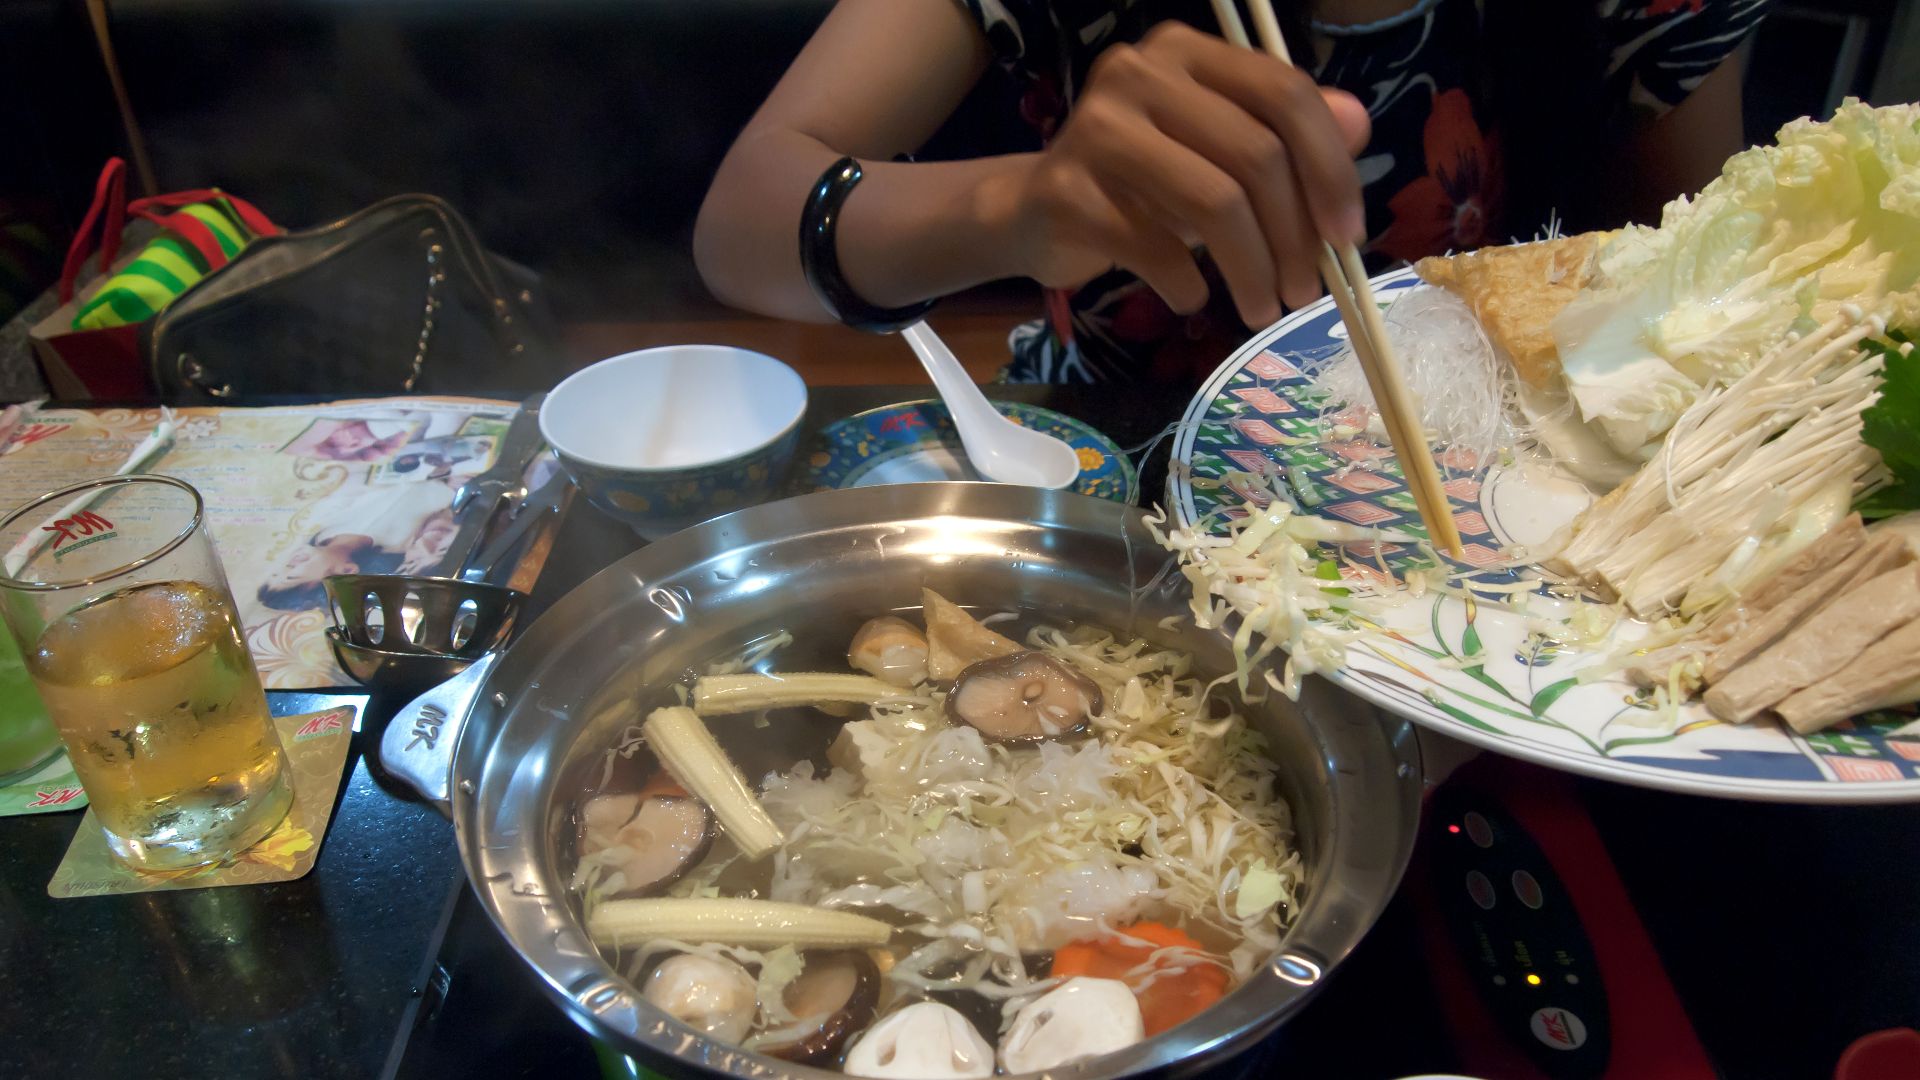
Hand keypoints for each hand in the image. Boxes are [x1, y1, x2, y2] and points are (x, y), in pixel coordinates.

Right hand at [996, 22, 1369, 326]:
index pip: (1283, 93)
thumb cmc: (1140, 182)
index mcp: (1186, 52)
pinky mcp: (1067, 191)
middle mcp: (1139, 73)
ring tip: (1260, 307)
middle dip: (1294, 236)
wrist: (1033, 210)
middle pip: (1255, 155)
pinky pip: (1157, 249)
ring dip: (1251, 271)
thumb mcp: (1217, 152)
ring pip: (1214, 203)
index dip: (1329, 167)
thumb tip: (1359, 124)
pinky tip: (1190, 299)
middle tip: (1304, 290)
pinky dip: (1187, 286)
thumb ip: (1285, 136)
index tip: (1348, 234)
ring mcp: (1097, 129)